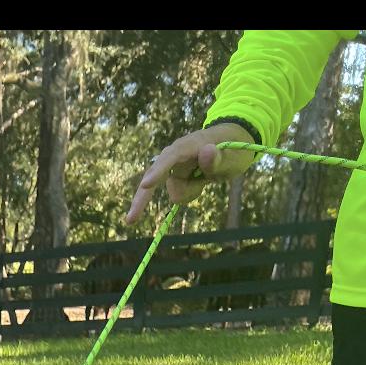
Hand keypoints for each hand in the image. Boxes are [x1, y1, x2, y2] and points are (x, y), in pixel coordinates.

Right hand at [125, 121, 257, 224]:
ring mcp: (175, 165)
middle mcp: (176, 154)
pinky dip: (189, 193)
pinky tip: (201, 184)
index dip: (158, 171)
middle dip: (143, 198)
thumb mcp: (234, 156)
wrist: (234, 144)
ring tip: (208, 181)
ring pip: (174, 190)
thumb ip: (219, 157)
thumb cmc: (235, 149)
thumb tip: (206, 152)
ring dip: (191, 192)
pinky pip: (178, 192)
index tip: (146, 185)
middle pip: (158, 177)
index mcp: (190, 145)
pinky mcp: (176, 175)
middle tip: (130, 220)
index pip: (171, 158)